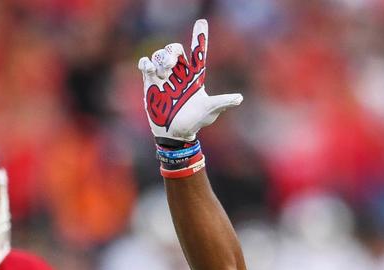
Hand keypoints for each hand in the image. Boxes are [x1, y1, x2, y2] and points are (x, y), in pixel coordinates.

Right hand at [138, 19, 242, 141]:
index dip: (199, 36)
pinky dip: (145, 63)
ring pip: (159, 55)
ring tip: (161, 75)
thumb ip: (222, 102)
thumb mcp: (210, 111)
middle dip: (171, 52)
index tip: (201, 22)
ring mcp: (164, 77)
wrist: (176, 133)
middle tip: (170, 65)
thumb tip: (239, 98)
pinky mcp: (151, 83)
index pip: (198, 52)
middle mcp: (179, 73)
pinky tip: (148, 69)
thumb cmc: (195, 121)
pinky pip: (145, 64)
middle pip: (174, 49)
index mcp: (195, 75)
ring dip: (159, 61)